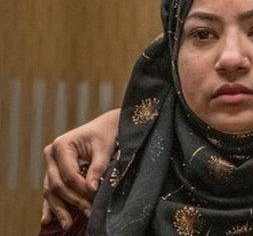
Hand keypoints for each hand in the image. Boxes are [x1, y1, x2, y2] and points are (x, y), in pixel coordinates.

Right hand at [41, 108, 119, 229]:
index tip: (95, 197)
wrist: (105, 126)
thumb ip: (97, 168)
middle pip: (58, 184)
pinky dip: (50, 205)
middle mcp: (51, 155)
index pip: (69, 174)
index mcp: (62, 145)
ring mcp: (50, 165)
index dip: (81, 188)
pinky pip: (50, 191)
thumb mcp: (105, 148)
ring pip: (51, 190)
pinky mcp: (54, 172)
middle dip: (73, 201)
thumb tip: (91, 189)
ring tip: (67, 225)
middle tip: (88, 213)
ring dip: (59, 208)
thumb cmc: (107, 134)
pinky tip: (47, 221)